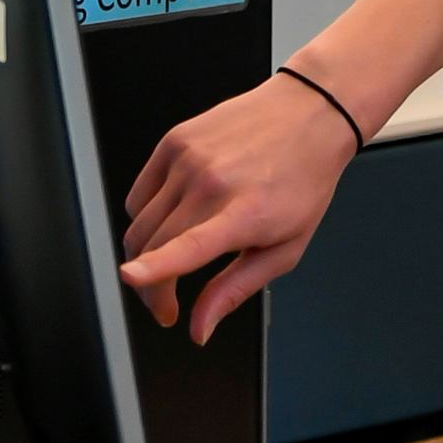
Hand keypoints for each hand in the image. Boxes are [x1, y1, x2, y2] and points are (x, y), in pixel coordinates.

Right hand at [120, 72, 360, 343]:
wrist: (311, 114)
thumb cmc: (304, 180)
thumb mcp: (286, 246)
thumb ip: (236, 289)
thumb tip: (199, 328)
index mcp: (245, 212)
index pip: (190, 244)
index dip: (156, 266)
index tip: (131, 278)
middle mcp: (212, 182)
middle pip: (151, 247)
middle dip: (151, 289)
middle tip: (167, 304)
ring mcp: (188, 159)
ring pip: (139, 225)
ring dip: (145, 255)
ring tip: (171, 261)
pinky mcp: (173, 142)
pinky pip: (138, 196)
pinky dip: (146, 217)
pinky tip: (174, 219)